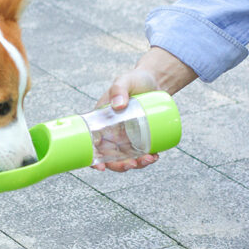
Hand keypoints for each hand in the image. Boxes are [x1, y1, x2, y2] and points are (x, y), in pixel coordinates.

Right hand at [92, 47, 196, 172]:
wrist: (156, 80)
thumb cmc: (135, 79)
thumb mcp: (125, 80)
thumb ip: (119, 88)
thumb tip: (118, 106)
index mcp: (101, 121)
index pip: (92, 144)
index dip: (93, 160)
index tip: (100, 168)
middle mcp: (112, 131)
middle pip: (111, 156)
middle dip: (120, 166)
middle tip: (132, 164)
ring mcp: (128, 135)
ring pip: (127, 157)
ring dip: (136, 164)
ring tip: (149, 159)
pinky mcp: (142, 136)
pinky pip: (142, 152)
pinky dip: (147, 158)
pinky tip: (155, 156)